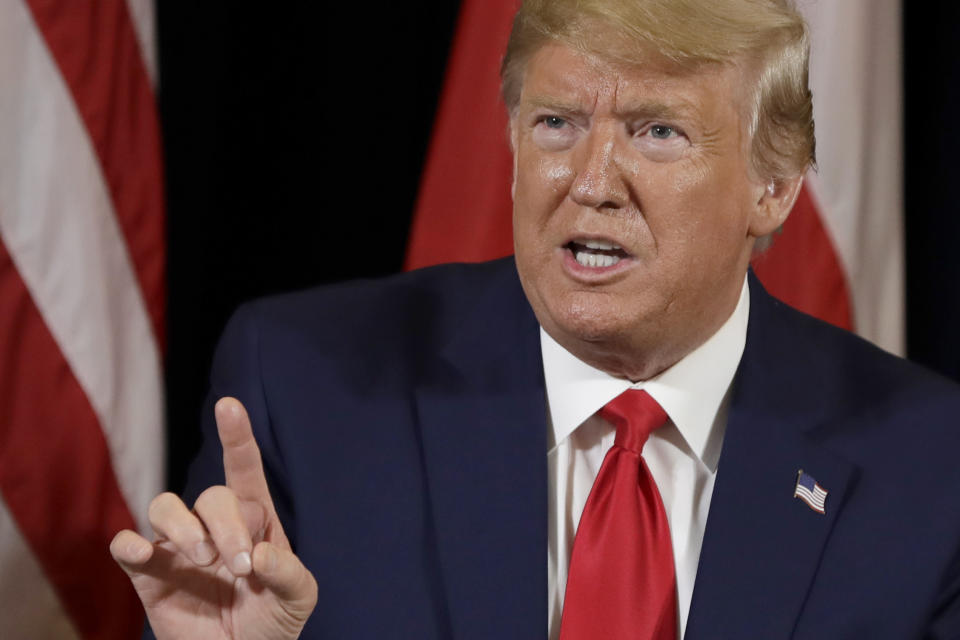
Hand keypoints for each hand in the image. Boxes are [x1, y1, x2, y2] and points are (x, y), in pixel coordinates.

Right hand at [110, 397, 317, 638]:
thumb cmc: (273, 620)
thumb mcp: (298, 597)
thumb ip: (287, 573)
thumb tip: (259, 554)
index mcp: (255, 520)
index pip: (244, 469)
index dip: (237, 436)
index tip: (229, 405)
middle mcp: (214, 525)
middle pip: (211, 496)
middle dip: (227, 526)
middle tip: (240, 564)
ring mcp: (179, 547)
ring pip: (165, 506)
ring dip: (183, 528)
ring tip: (204, 560)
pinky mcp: (149, 574)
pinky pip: (128, 545)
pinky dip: (129, 543)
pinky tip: (140, 552)